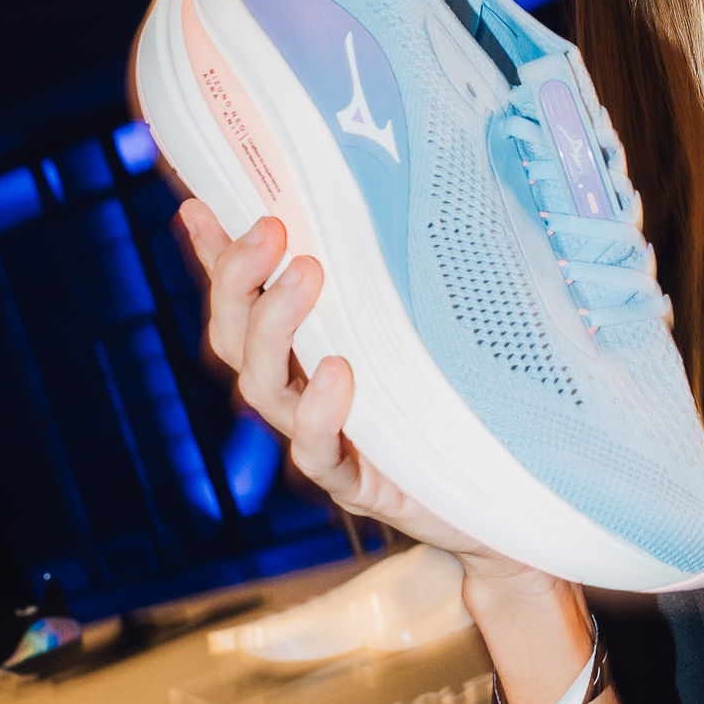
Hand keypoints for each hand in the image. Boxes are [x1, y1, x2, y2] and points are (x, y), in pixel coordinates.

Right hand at [178, 199, 524, 567]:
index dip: (215, 256)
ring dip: (275, 327)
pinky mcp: (353, 484)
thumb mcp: (419, 330)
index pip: (242, 300)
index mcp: (303, 354)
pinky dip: (321, 411)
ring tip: (307, 273)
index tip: (201, 205)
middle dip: (240, 280)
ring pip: (264, 388)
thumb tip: (361, 210)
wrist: (502, 499)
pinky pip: (318, 451)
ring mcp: (320, 441)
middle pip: (236, 339)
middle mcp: (298, 394)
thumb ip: (380, 284)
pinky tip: (338, 371)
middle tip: (273, 229)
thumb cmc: (454, 404)